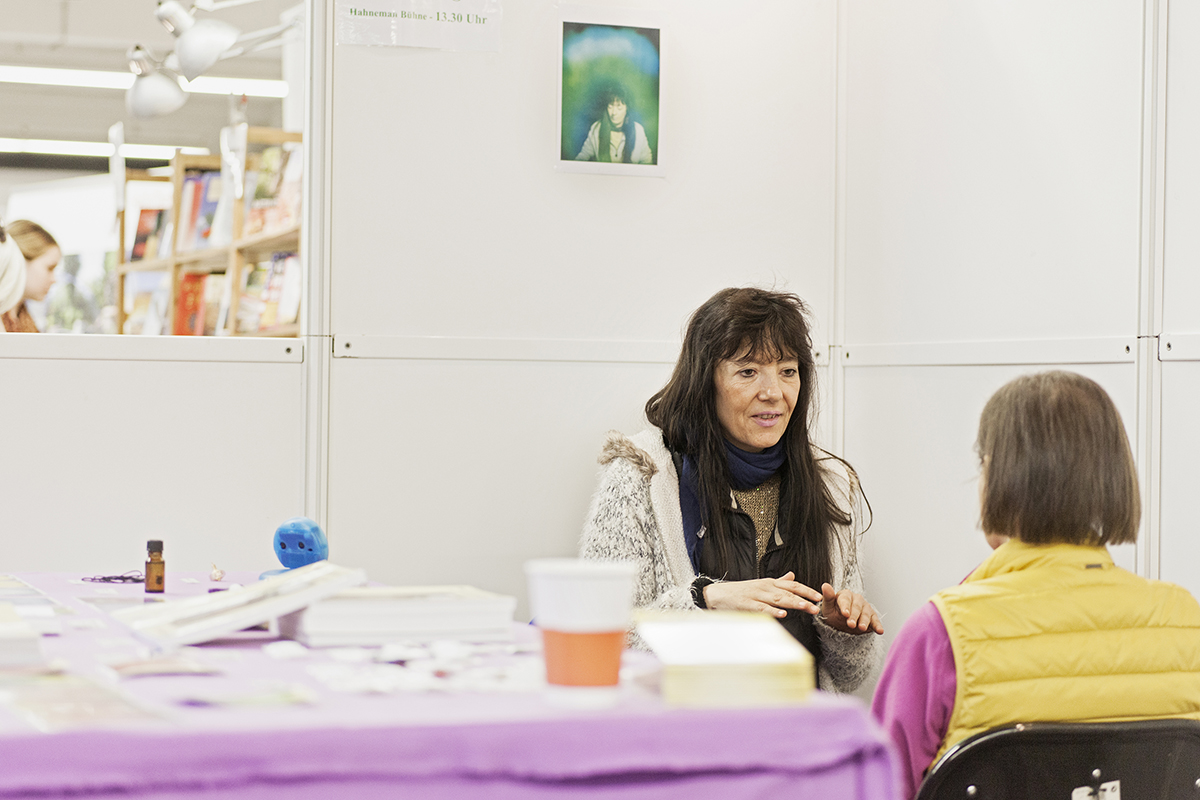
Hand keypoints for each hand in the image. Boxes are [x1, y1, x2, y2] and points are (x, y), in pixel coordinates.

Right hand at [702, 571, 821, 619]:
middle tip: (817, 606)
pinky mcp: (747, 604)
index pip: (792, 585)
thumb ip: (778, 581)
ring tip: (806, 607)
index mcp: (769, 583)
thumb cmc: (739, 591)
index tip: (819, 597)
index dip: (806, 590)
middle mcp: (765, 587)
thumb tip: (792, 576)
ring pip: (778, 599)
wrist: (717, 594)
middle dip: (804, 598)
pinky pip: (762, 608)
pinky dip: (773, 611)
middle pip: (788, 592)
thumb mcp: (761, 584)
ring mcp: (756, 595)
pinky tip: (782, 614)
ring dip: (793, 603)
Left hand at [819, 583, 883, 634]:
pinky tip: (879, 631)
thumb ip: (828, 597)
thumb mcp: (827, 608)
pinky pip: (875, 621)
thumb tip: (825, 585)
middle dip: (854, 616)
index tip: (844, 614)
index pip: (845, 600)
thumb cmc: (833, 614)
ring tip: (861, 628)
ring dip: (864, 621)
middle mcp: (857, 599)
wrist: (840, 625)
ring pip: (866, 614)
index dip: (845, 607)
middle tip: (850, 624)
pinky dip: (878, 626)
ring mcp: (865, 607)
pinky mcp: (872, 616)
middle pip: (856, 607)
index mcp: (845, 594)